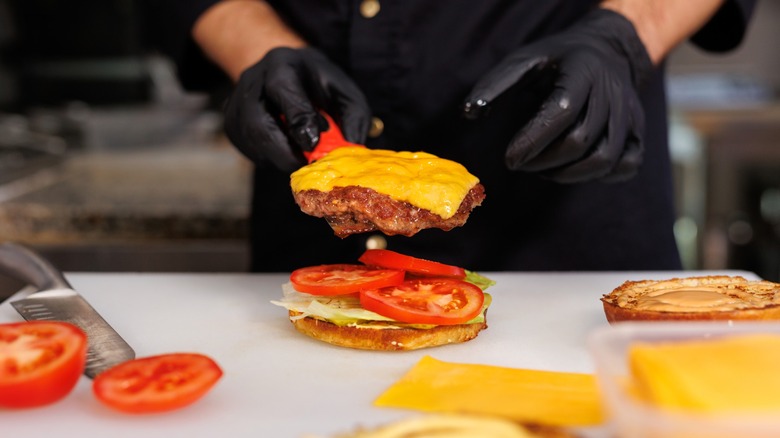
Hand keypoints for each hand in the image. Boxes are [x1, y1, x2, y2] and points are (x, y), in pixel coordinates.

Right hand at [224, 47, 370, 171]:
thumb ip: (353, 116)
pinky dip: (271, 158)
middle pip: (257, 123)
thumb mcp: (343, 90)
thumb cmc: (319, 85)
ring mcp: (235, 104)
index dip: (297, 119)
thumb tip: (351, 147)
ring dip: (279, 157)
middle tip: (307, 166)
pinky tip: (287, 151)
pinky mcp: (231, 125)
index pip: (283, 89)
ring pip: (251, 141)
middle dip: (284, 151)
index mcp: (281, 64)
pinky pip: (249, 150)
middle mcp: (252, 81)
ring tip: (300, 156)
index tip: (313, 144)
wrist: (286, 74)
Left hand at [462, 9, 653, 182]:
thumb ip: (495, 85)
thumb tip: (468, 113)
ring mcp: (630, 115)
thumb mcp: (525, 61)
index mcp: (583, 70)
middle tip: (520, 163)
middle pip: (581, 141)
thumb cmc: (557, 61)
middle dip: (544, 161)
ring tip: (542, 169)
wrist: (607, 51)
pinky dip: (598, 176)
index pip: (562, 111)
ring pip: (605, 159)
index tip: (508, 159)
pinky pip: (626, 166)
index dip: (532, 140)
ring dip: (567, 175)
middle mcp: (613, 92)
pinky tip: (573, 169)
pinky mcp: (639, 133)